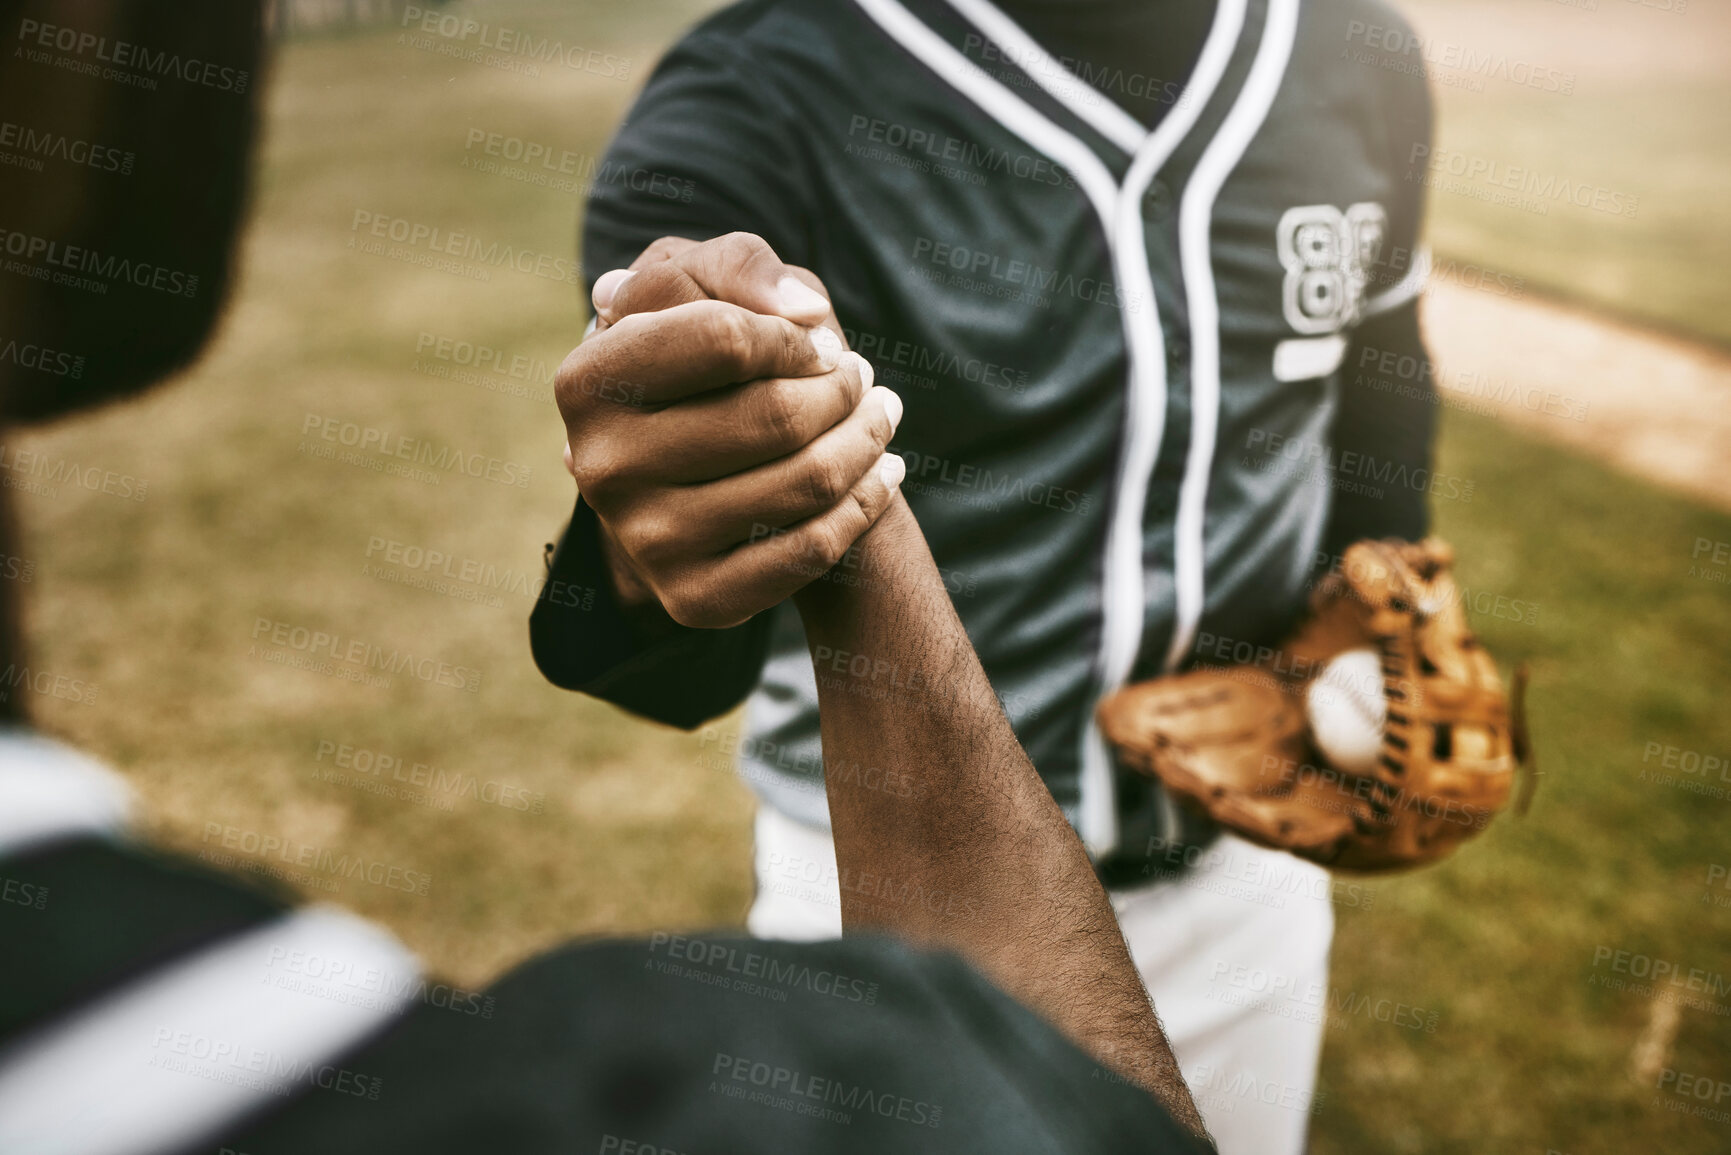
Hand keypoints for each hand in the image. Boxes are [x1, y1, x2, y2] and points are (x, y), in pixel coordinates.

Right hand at [556, 232, 904, 628]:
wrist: (683, 467)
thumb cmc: (698, 355)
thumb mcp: (699, 283)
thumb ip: (739, 265)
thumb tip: (804, 312)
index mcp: (587, 382)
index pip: (724, 337)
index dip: (795, 336)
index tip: (819, 342)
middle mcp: (601, 468)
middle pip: (776, 415)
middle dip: (843, 387)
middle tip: (861, 375)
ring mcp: (646, 542)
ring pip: (806, 480)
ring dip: (869, 437)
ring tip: (881, 412)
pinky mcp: (695, 600)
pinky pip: (812, 549)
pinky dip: (866, 501)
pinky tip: (883, 469)